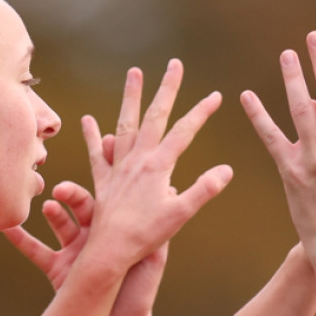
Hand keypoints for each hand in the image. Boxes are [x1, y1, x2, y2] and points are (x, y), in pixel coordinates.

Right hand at [6, 182, 167, 315]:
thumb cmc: (140, 291)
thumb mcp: (152, 253)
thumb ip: (157, 222)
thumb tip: (173, 186)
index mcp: (117, 228)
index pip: (111, 195)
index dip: (106, 175)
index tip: (100, 152)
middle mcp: (94, 236)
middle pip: (82, 205)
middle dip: (72, 193)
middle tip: (64, 190)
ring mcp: (74, 251)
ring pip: (59, 223)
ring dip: (53, 213)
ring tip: (50, 207)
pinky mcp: (57, 269)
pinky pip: (35, 251)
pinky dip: (20, 239)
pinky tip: (8, 226)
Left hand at [83, 60, 232, 271]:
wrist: (111, 251)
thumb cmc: (148, 236)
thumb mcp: (182, 213)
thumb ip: (204, 189)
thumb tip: (227, 170)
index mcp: (159, 166)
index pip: (185, 131)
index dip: (202, 112)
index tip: (217, 95)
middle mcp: (137, 159)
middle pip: (155, 116)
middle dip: (167, 89)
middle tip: (175, 64)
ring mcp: (118, 167)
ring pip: (125, 123)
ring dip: (131, 97)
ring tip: (134, 73)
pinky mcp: (103, 180)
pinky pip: (97, 153)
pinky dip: (93, 136)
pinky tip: (88, 121)